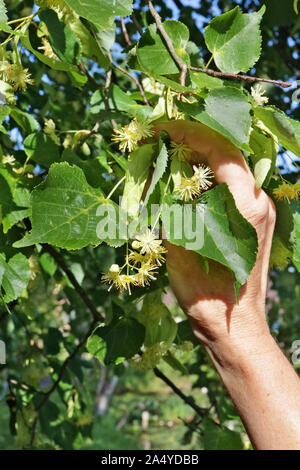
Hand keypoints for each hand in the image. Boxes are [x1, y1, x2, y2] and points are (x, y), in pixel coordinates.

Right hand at [154, 121, 275, 355]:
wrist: (235, 327)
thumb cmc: (208, 298)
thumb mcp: (180, 251)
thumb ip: (169, 209)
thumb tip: (152, 175)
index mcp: (246, 208)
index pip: (221, 151)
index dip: (189, 134)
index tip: (160, 128)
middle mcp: (257, 203)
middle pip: (226, 154)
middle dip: (191, 141)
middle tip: (158, 138)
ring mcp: (257, 211)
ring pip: (227, 168)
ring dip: (196, 158)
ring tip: (165, 155)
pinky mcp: (250, 220)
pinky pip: (226, 187)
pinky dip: (203, 178)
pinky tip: (179, 181)